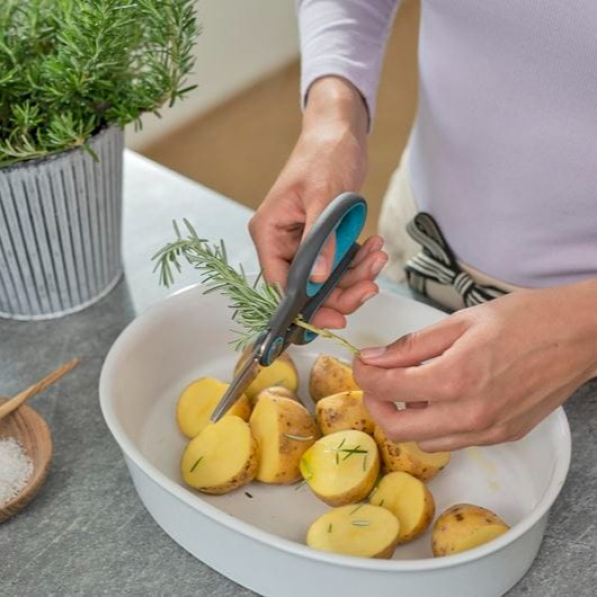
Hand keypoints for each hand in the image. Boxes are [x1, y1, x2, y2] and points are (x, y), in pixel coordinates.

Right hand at [249, 76, 387, 328]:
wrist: (340, 132)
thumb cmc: (324, 154)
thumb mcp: (324, 197)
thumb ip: (320, 241)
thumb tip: (316, 280)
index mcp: (270, 232)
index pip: (280, 283)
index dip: (306, 305)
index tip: (335, 317)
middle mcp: (282, 241)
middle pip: (307, 287)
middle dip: (341, 290)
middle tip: (369, 286)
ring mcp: (303, 241)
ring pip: (327, 278)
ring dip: (356, 274)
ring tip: (377, 257)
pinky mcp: (323, 239)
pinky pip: (339, 262)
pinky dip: (359, 260)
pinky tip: (374, 247)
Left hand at [353, 281, 596, 450]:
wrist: (579, 335)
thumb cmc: (525, 319)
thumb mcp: (460, 322)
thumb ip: (411, 346)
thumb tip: (374, 358)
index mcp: (455, 377)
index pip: (387, 389)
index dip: (364, 376)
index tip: (361, 364)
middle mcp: (470, 413)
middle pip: (398, 430)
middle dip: (377, 405)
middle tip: (377, 382)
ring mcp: (489, 430)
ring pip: (424, 441)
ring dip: (407, 418)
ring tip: (413, 389)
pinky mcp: (503, 436)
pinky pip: (454, 441)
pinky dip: (436, 425)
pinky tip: (442, 398)